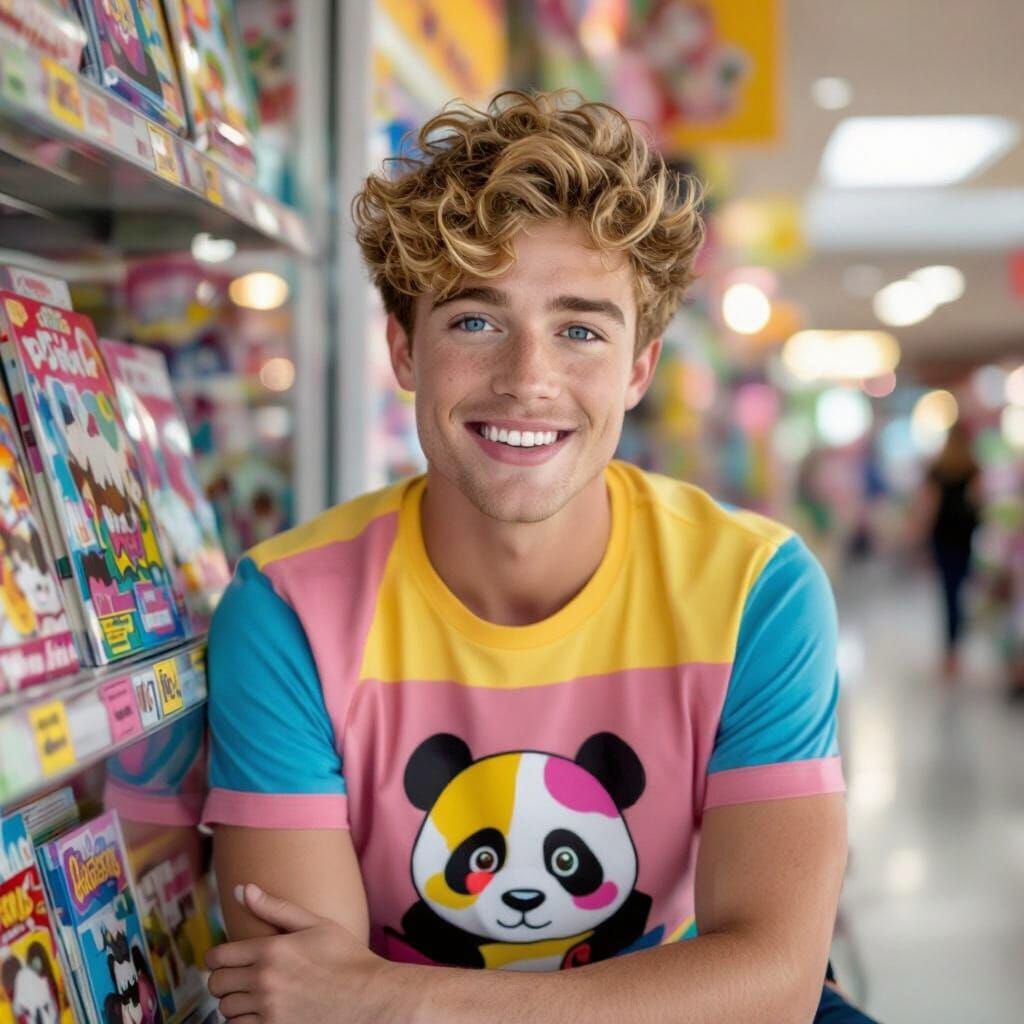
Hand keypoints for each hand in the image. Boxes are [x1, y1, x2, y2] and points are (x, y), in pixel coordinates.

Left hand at [206, 883, 403, 1022]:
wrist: (368, 996)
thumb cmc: (345, 956)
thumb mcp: (315, 924)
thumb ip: (275, 907)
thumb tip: (243, 889)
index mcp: (270, 950)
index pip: (218, 957)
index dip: (215, 957)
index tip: (224, 958)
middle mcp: (264, 981)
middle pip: (217, 985)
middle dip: (222, 979)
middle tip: (238, 976)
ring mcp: (268, 1010)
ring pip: (226, 1010)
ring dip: (234, 1002)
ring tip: (250, 994)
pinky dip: (243, 1021)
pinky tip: (259, 1012)